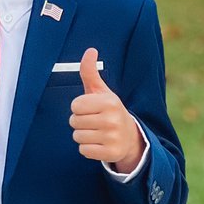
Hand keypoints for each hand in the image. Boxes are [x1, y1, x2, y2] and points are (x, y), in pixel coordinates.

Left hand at [69, 48, 144, 172]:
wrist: (129, 137)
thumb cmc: (109, 111)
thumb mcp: (101, 92)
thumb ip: (90, 73)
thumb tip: (90, 50)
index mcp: (110, 102)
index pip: (75, 105)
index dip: (79, 107)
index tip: (92, 109)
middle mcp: (112, 119)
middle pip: (74, 121)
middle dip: (80, 122)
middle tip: (94, 122)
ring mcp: (112, 137)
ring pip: (77, 137)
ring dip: (83, 135)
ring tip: (97, 132)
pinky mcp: (111, 153)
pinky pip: (83, 151)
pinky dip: (88, 149)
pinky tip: (99, 144)